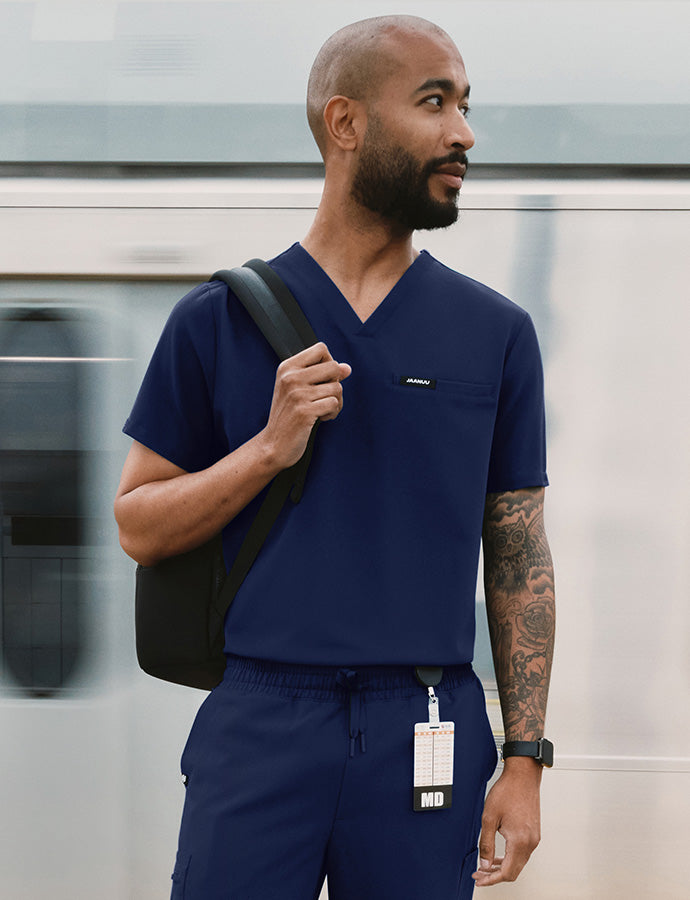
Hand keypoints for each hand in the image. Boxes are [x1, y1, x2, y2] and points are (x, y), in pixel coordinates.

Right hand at [259, 342, 351, 469]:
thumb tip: (347, 368)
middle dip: (336, 384)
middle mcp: (290, 378)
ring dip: (335, 402)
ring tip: (323, 410)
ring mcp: (297, 394)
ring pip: (337, 388)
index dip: (329, 362)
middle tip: (325, 397)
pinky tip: (321, 418)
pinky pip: (334, 404)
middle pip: (333, 367)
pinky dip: (332, 413)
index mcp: (287, 368)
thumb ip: (321, 375)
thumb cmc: (287, 416)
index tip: (323, 379)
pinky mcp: (305, 411)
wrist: (273, 444)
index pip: (320, 348)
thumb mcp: (298, 389)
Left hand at [472, 757, 541, 885]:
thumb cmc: (508, 791)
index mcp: (520, 840)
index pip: (507, 872)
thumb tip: (484, 863)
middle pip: (514, 871)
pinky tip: (499, 854)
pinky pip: (522, 853)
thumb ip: (486, 843)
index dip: (491, 879)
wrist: (523, 775)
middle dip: (495, 876)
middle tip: (480, 874)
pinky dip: (510, 857)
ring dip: (503, 867)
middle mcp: (530, 842)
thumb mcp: (489, 817)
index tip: (480, 879)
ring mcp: (534, 837)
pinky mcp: (534, 832)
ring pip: (519, 863)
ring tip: (486, 865)